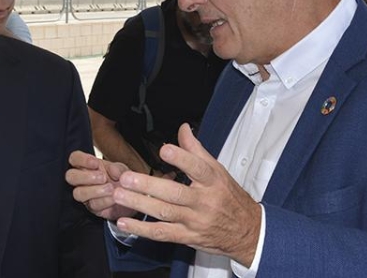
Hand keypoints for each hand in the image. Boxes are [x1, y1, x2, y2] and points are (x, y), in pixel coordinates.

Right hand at [65, 150, 135, 221]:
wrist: (130, 197)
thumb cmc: (122, 180)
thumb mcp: (122, 170)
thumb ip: (117, 168)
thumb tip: (112, 170)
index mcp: (87, 166)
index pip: (74, 159)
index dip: (81, 160)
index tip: (95, 163)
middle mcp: (83, 180)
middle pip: (70, 176)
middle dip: (86, 177)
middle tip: (102, 177)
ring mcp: (86, 195)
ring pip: (78, 193)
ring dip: (94, 190)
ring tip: (110, 188)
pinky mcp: (93, 208)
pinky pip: (93, 205)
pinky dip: (104, 201)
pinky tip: (113, 198)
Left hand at [112, 124, 260, 265]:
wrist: (247, 232)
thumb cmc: (229, 198)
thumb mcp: (219, 171)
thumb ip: (196, 150)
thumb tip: (182, 128)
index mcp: (213, 182)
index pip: (198, 168)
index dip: (182, 159)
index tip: (165, 150)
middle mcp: (204, 202)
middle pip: (175, 194)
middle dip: (148, 186)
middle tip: (127, 177)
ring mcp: (194, 221)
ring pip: (165, 213)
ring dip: (139, 204)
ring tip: (119, 194)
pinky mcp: (187, 237)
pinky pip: (162, 234)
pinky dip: (142, 229)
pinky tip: (124, 222)